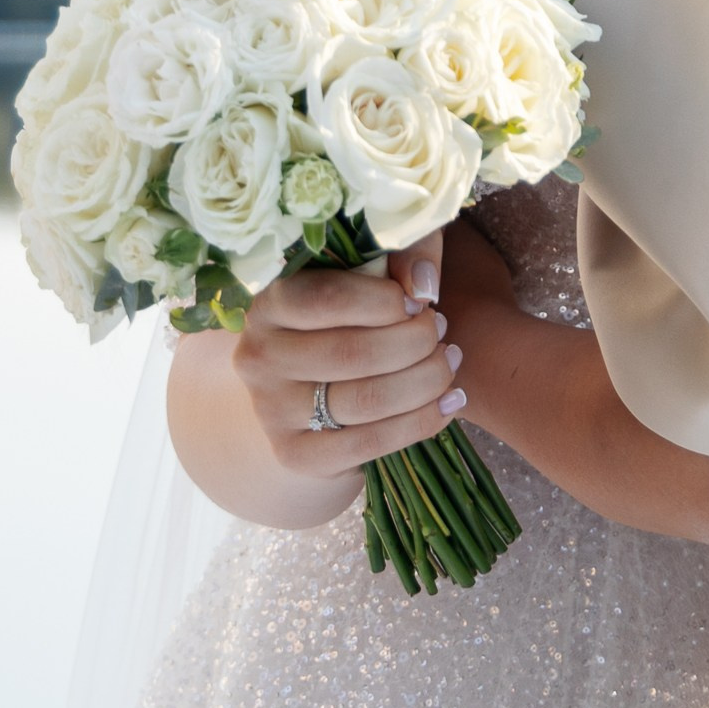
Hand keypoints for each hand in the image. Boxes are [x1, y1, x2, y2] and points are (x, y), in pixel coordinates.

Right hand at [232, 262, 462, 480]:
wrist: (312, 394)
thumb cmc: (349, 319)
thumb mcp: (371, 271)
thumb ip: (402, 253)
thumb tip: (423, 284)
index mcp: (268, 303)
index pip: (325, 298)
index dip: (384, 300)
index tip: (419, 301)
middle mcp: (259, 357)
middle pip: (353, 353)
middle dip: (416, 341)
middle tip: (442, 331)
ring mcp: (272, 411)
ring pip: (367, 399)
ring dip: (426, 380)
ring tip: (449, 361)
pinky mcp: (296, 454)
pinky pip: (371, 442)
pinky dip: (422, 421)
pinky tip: (449, 402)